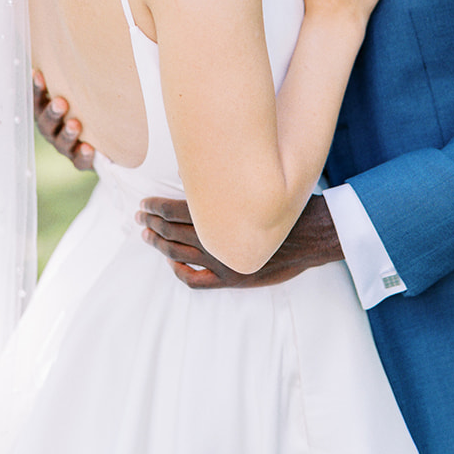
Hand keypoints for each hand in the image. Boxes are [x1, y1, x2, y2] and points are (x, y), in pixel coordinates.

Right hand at [32, 69, 95, 170]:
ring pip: (61, 142)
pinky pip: (79, 162)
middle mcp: (52, 130)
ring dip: (67, 133)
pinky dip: (83, 156)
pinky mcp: (80, 161)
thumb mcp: (79, 90)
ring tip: (76, 124)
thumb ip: (73, 72)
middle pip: (46, 123)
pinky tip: (89, 148)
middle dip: (52, 112)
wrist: (104, 141)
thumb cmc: (86, 107)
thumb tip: (69, 28)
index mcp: (47, 112)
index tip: (39, 74)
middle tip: (61, 102)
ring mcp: (65, 147)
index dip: (37, 88)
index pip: (37, 100)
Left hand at [137, 194, 342, 287]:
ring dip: (158, 243)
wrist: (314, 234)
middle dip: (151, 222)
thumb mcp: (254, 186)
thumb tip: (198, 173)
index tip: (145, 202)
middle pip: (172, 231)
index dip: (155, 207)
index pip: (175, 211)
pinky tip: (172, 264)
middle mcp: (216, 239)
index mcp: (220, 215)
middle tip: (139, 215)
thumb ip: (225, 185)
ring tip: (146, 235)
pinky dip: (179, 272)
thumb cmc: (285, 205)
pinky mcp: (232, 278)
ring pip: (177, 254)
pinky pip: (196, 281)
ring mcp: (222, 261)